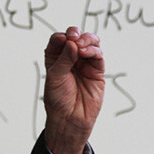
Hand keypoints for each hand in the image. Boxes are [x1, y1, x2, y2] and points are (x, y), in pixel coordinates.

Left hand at [42, 27, 104, 153]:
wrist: (70, 119)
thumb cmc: (58, 100)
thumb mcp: (55, 77)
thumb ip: (64, 59)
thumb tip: (73, 43)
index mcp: (56, 58)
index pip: (59, 39)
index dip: (61, 36)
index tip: (62, 39)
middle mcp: (71, 58)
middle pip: (76, 37)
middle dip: (75, 34)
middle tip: (73, 38)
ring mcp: (85, 64)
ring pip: (90, 43)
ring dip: (86, 40)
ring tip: (80, 46)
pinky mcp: (97, 71)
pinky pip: (98, 55)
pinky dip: (93, 50)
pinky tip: (85, 53)